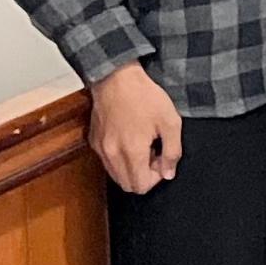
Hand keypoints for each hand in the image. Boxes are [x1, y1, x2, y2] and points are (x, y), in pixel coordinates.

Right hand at [86, 62, 182, 192]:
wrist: (117, 78)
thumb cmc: (145, 97)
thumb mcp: (171, 121)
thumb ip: (172, 152)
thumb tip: (168, 174)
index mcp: (132, 151)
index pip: (140, 186)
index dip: (156, 178)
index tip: (161, 158)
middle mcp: (112, 155)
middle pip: (127, 185)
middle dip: (143, 176)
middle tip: (153, 153)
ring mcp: (100, 149)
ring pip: (116, 176)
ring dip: (131, 169)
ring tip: (142, 145)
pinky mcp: (93, 141)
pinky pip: (107, 162)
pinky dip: (119, 159)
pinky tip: (129, 139)